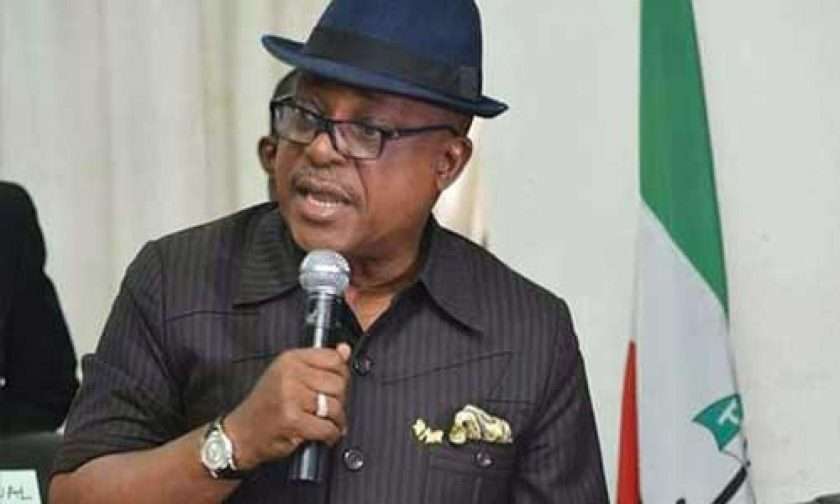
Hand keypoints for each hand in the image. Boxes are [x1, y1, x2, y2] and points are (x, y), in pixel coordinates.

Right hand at [224, 343, 351, 470]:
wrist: (241, 434)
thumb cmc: (266, 406)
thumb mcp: (289, 376)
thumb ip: (319, 363)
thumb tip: (344, 350)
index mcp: (290, 359)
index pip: (333, 358)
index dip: (341, 375)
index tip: (335, 386)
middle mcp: (289, 374)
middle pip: (338, 383)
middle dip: (340, 400)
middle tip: (329, 408)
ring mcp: (290, 397)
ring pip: (335, 406)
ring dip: (336, 420)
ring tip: (326, 422)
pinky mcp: (292, 420)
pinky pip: (327, 427)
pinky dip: (331, 435)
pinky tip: (324, 435)